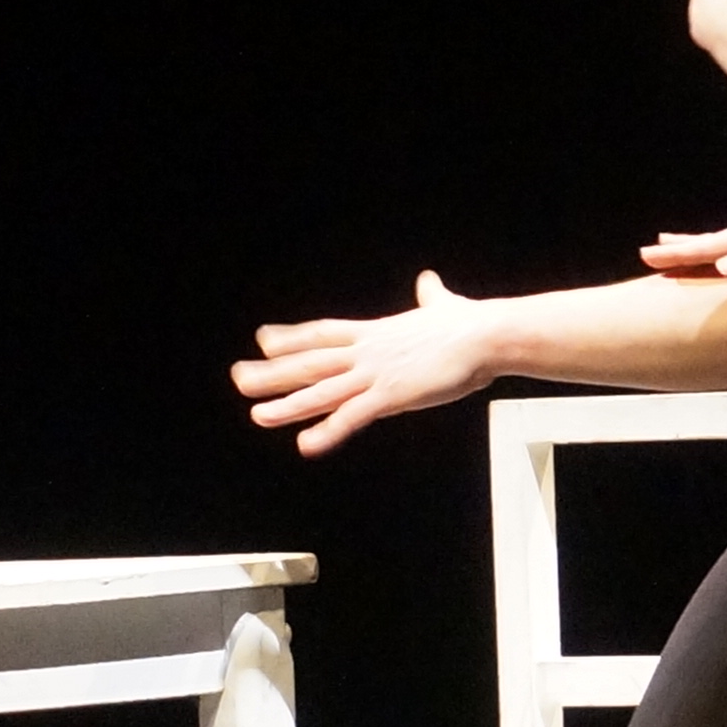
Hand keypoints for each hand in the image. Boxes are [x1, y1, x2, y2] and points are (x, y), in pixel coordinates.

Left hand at [231, 273, 498, 454]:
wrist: (487, 335)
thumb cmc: (470, 323)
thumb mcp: (444, 306)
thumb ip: (431, 296)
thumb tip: (429, 280)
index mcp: (376, 332)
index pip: (323, 333)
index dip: (291, 338)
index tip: (263, 341)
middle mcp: (368, 352)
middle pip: (311, 362)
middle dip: (273, 372)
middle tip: (239, 378)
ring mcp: (376, 373)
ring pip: (322, 390)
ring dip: (288, 404)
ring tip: (257, 415)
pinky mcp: (392, 395)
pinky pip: (353, 416)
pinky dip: (328, 431)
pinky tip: (306, 445)